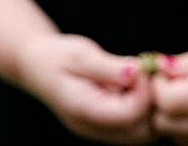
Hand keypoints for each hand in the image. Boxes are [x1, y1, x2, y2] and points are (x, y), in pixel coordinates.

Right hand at [16, 33, 155, 143]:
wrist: (36, 66)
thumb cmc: (56, 56)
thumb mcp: (80, 54)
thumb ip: (109, 67)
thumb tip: (138, 73)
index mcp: (83, 110)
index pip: (129, 115)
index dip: (144, 92)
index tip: (141, 68)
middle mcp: (92, 128)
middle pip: (142, 132)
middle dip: (151, 103)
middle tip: (144, 75)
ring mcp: (99, 132)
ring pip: (143, 133)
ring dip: (148, 107)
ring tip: (137, 81)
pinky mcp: (106, 128)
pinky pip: (135, 128)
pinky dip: (142, 109)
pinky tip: (132, 87)